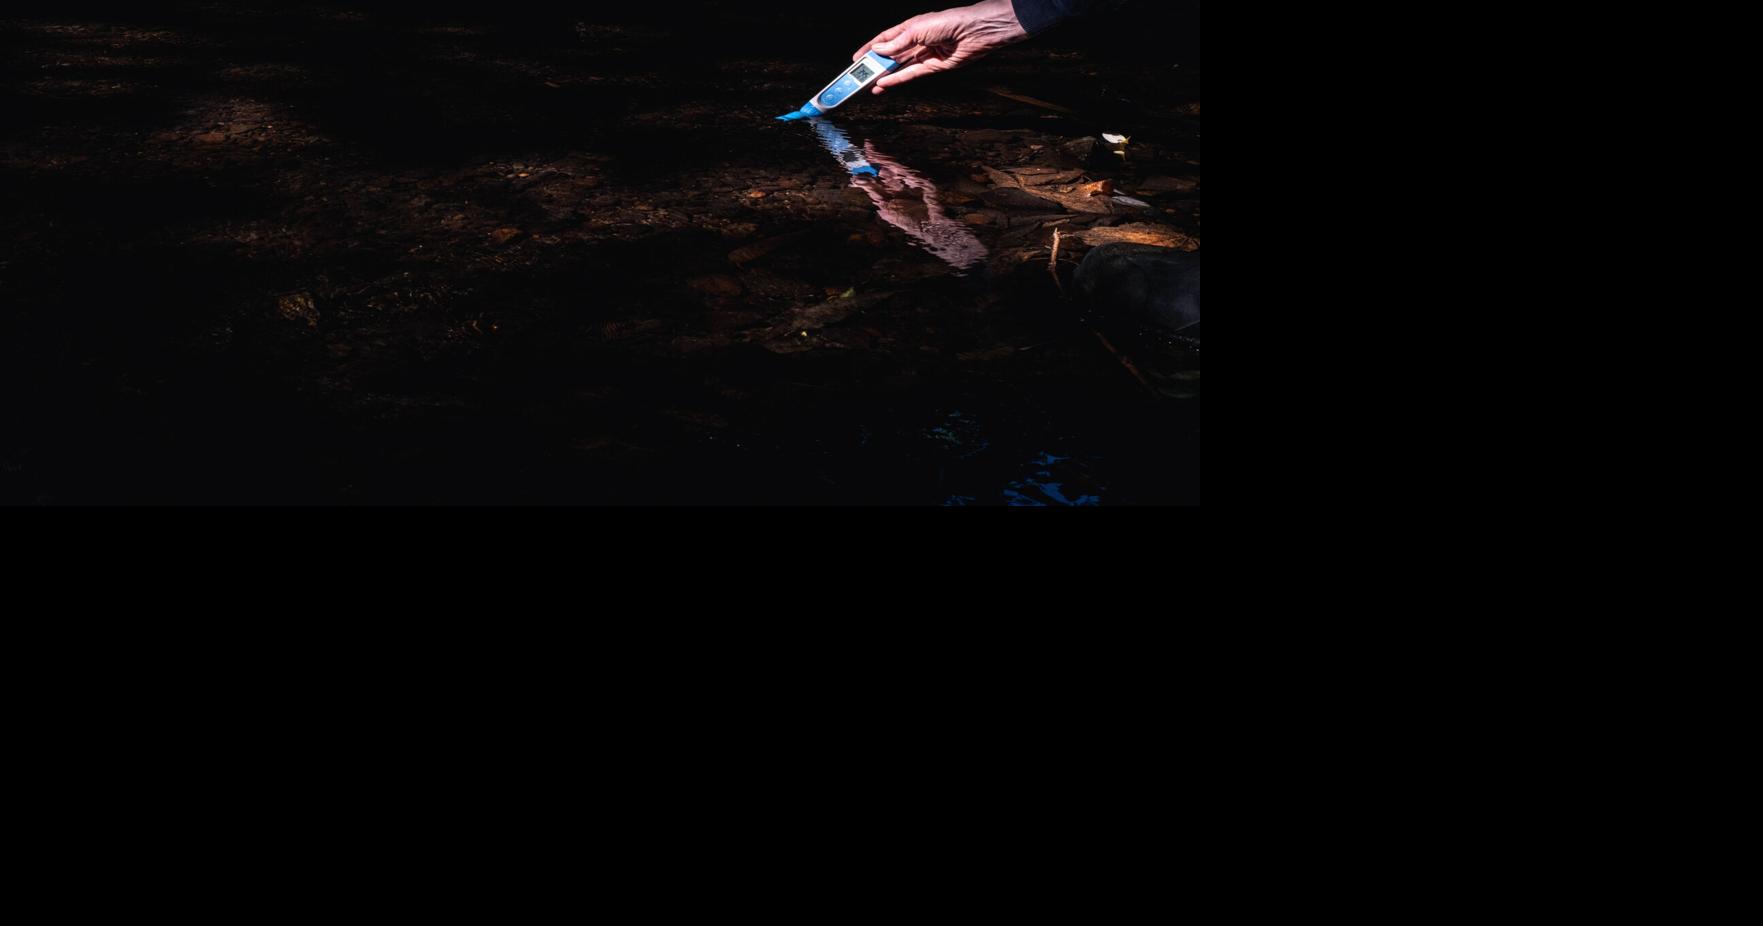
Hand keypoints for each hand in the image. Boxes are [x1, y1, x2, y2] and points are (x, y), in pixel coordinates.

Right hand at [853, 0, 1028, 94]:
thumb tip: (878, 51)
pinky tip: (885, 85)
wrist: (975, 31)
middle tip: (859, 76)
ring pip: (899, 67)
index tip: (856, 58)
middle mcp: (916, 41)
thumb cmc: (948, 22)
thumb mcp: (917, 29)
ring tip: (868, 85)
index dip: (870, 48)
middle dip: (875, 65)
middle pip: (891, 55)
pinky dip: (897, 80)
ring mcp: (924, 55)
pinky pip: (911, 75)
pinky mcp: (933, 67)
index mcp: (910, 27)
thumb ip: (897, 43)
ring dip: (884, 76)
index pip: (885, 39)